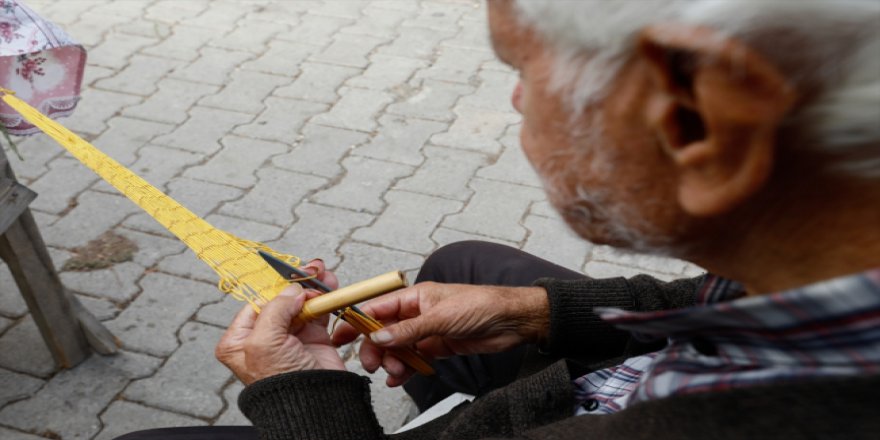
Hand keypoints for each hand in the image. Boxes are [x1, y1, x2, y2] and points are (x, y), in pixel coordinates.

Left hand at [216, 260, 344, 384]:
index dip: (275, 287)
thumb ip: (275, 309)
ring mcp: (289, 337)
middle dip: (298, 283)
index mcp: (239, 339)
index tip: (289, 274)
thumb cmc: (280, 383)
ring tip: (323, 274)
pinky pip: (318, 311)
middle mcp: (263, 336)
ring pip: (301, 302)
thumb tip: (292, 290)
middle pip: (281, 299)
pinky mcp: (313, 338)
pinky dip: (325, 298)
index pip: (256, 302)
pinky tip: (330, 286)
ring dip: (314, 287)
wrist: (314, 404)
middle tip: (311, 270)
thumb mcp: (264, 342)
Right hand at [331, 282, 548, 386]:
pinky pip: (414, 359)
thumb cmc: (480, 306)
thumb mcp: (440, 317)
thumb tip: (378, 338)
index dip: (357, 322)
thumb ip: (408, 330)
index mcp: (415, 296)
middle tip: (373, 365)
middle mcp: (418, 313)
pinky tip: (400, 379)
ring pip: (398, 348)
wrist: (511, 321)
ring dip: (391, 362)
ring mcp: (427, 331)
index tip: (341, 336)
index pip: (378, 308)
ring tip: (393, 373)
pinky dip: (406, 369)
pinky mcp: (438, 347)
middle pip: (384, 332)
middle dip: (375, 349)